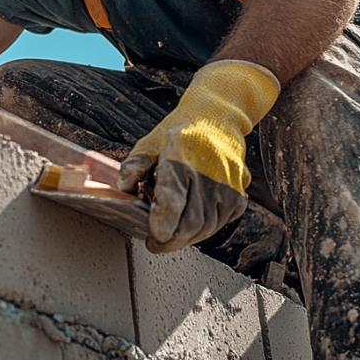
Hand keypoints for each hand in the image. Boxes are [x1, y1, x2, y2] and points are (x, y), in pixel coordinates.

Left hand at [117, 60, 278, 252]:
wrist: (218, 118)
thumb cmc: (180, 132)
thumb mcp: (150, 142)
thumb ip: (134, 165)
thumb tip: (122, 188)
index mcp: (181, 157)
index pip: (173, 198)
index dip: (163, 221)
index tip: (154, 234)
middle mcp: (208, 174)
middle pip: (190, 223)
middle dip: (170, 241)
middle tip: (155, 242)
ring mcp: (227, 187)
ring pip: (205, 229)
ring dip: (184, 238)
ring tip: (170, 232)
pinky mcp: (238, 196)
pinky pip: (218, 225)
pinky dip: (201, 230)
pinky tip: (188, 223)